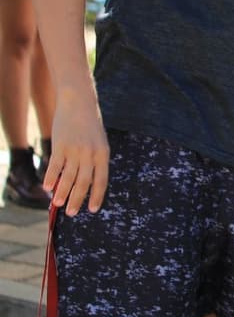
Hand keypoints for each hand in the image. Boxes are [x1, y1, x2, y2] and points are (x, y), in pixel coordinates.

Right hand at [43, 92, 108, 214]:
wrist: (79, 103)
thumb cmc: (90, 126)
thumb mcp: (98, 143)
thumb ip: (93, 162)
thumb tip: (82, 184)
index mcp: (103, 154)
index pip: (102, 181)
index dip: (96, 196)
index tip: (92, 210)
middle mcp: (90, 154)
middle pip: (84, 182)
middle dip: (77, 199)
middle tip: (71, 213)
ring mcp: (75, 150)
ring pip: (68, 177)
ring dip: (62, 193)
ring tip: (57, 204)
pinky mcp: (61, 145)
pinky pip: (55, 166)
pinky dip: (50, 178)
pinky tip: (47, 188)